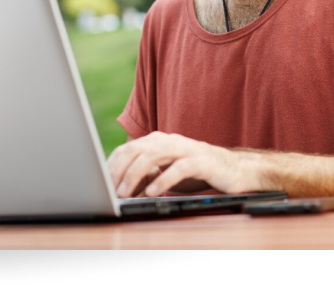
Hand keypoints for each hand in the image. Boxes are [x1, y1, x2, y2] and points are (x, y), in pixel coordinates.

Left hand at [107, 132, 244, 196]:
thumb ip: (145, 175)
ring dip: (136, 174)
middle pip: (136, 149)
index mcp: (157, 141)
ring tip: (125, 192)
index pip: (127, 149)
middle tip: (108, 189)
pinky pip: (179, 168)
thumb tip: (120, 189)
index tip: (100, 183)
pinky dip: (163, 180)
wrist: (233, 169)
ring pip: (154, 154)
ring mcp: (185, 148)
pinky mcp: (201, 160)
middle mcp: (169, 140)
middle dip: (119, 169)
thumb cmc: (195, 172)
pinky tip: (153, 192)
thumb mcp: (165, 172)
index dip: (112, 166)